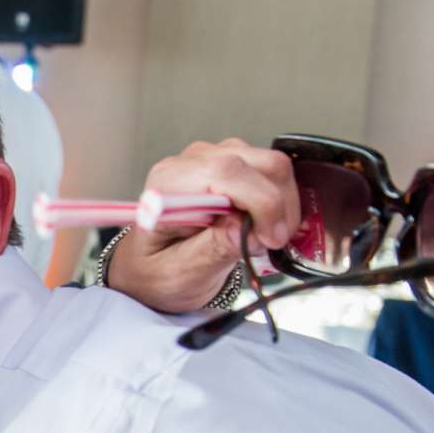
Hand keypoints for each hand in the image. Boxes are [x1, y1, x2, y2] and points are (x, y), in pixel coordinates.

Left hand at [103, 139, 303, 313]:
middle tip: (274, 242)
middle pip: (257, 162)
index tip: (270, 238)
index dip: (260, 202)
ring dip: (283, 202)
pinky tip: (267, 225)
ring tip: (268, 237)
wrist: (150, 268)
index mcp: (168, 186)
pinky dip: (280, 199)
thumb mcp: (179, 273)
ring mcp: (213, 159)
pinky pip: (270, 172)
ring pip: (271, 164)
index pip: (226, 172)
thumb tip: (244, 229)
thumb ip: (210, 251)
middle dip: (278, 204)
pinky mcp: (232, 165)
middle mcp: (190, 164)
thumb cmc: (157, 271)